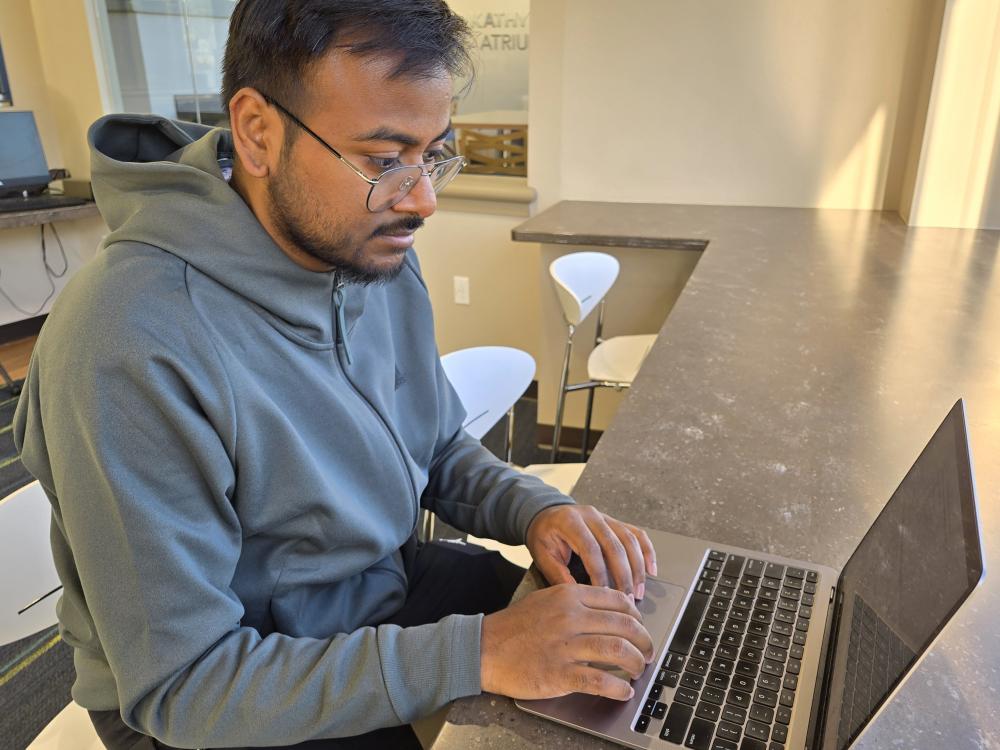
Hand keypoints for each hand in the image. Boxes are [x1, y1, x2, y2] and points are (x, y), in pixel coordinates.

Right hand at [480, 583, 653, 699]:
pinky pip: (600, 681)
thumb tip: (608, 609)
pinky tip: (624, 692)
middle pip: (624, 625)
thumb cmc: (514, 625)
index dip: (637, 616)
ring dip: (637, 664)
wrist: (484, 648)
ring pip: (618, 651)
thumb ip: (575, 601)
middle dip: (644, 641)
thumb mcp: (546, 599)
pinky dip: (619, 688)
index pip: (617, 601)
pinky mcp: (560, 674)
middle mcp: (571, 618)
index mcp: (569, 596)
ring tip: (639, 670)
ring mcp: (566, 646)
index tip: (641, 626)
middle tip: (648, 650)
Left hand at [525, 505, 656, 597]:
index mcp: (570, 521)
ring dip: (637, 568)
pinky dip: (647, 551)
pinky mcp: (614, 521)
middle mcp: (591, 515)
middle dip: (623, 575)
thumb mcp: (542, 554)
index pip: (591, 549)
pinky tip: (652, 569)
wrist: (545, 513)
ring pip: (629, 540)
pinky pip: (636, 534)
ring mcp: (605, 516)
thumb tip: (579, 594)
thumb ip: (558, 573)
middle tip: (627, 599)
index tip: (605, 594)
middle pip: (615, 545)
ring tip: (638, 591)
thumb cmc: (543, 535)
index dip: (600, 573)